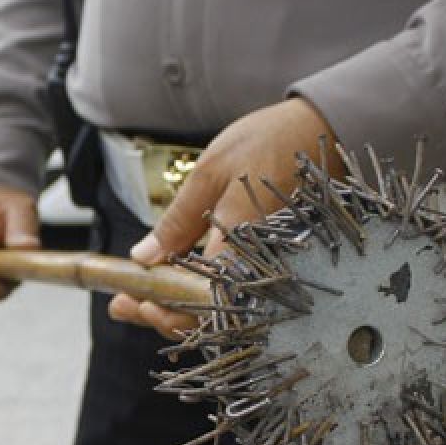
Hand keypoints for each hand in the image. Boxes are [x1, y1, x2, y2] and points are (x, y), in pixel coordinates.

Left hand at [108, 98, 341, 338]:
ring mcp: (270, 266)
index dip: (162, 311)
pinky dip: (200, 293)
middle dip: (161, 316)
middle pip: (208, 314)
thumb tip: (144, 259)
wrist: (322, 129)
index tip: (129, 301)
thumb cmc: (269, 142)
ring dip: (176, 308)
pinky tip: (176, 284)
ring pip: (220, 306)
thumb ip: (177, 221)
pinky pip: (235, 288)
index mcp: (242, 248)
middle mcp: (260, 266)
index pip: (198, 301)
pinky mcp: (273, 258)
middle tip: (122, 305)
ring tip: (136, 299)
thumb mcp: (210, 172)